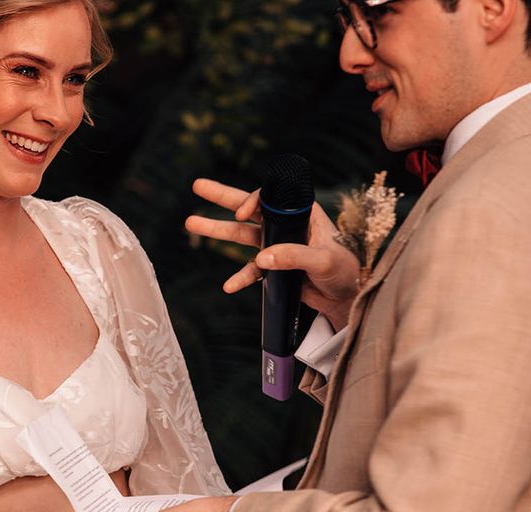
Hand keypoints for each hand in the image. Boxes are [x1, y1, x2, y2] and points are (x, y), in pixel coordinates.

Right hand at [186, 178, 359, 329]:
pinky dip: (240, 277)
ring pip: (242, 234)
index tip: (241, 214)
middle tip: (197, 185)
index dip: (252, 201)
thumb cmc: (345, 272)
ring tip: (191, 222)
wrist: (347, 297)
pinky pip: (251, 269)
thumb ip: (294, 257)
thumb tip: (262, 258)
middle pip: (249, 207)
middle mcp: (287, 223)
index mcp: (304, 212)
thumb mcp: (323, 261)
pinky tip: (229, 286)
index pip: (272, 197)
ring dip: (217, 230)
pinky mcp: (275, 266)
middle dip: (222, 197)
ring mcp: (278, 244)